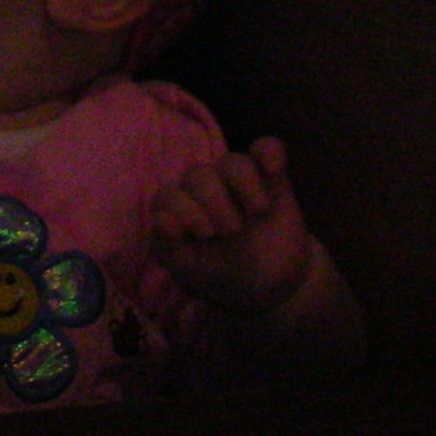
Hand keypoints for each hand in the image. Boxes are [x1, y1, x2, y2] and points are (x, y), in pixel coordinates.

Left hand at [150, 135, 320, 316]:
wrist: (273, 286)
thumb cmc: (224, 277)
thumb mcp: (194, 275)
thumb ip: (171, 251)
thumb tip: (161, 219)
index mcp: (179, 211)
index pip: (168, 196)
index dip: (183, 210)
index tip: (204, 235)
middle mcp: (204, 192)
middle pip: (199, 176)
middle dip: (214, 201)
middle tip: (232, 231)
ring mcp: (237, 183)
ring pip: (233, 162)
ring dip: (243, 182)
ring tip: (258, 211)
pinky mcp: (271, 179)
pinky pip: (267, 148)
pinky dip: (271, 152)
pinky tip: (274, 170)